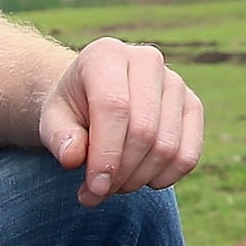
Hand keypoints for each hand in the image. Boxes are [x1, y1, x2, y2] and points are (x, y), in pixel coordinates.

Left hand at [40, 39, 204, 202]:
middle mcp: (147, 60)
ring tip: (113, 185)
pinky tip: (141, 180)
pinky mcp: (193, 106)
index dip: (105, 153)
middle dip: (121, 173)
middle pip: (143, 130)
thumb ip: (59, 137)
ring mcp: (175, 82)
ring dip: (139, 179)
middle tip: (98, 192)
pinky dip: (165, 178)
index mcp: (107, 54)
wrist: (94, 97)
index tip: (94, 187)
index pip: (114, 106)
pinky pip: (188, 155)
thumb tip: (73, 157)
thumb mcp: (53, 120)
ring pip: (167, 147)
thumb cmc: (72, 109)